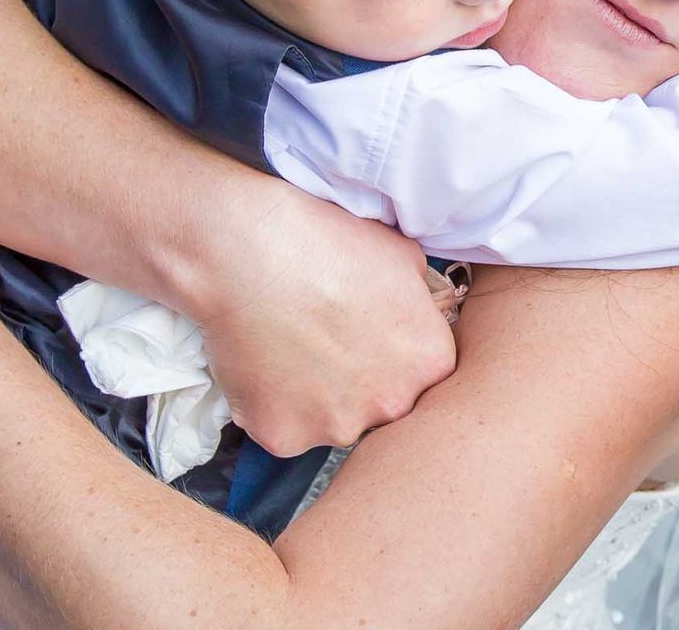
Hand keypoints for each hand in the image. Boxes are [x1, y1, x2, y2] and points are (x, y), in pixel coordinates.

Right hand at [193, 184, 457, 454]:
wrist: (249, 252)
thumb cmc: (326, 242)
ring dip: (314, 397)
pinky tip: (260, 361)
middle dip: (359, 382)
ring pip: (330, 420)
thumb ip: (419, 299)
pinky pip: (282, 428)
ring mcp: (337, 426)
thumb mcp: (402, 254)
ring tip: (287, 346)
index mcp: (429, 361)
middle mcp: (393, 405)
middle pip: (380, 404)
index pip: (421, 372)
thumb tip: (416, 308)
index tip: (363, 333)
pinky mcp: (283, 437)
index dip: (390, 353)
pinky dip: (271, 404)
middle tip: (325, 342)